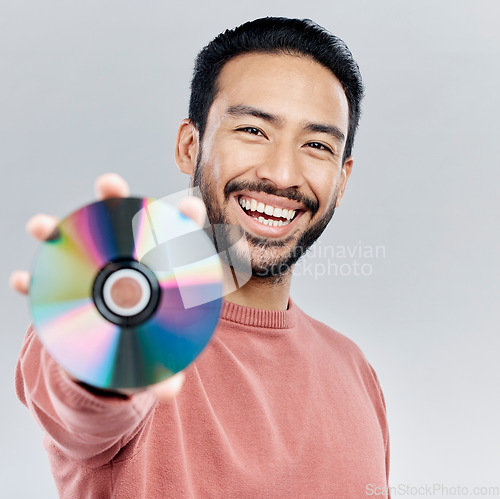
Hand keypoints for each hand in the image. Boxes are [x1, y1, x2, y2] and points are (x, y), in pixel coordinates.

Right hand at [9, 172, 206, 401]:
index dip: (185, 222)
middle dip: (116, 201)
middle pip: (124, 227)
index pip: (178, 242)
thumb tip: (169, 390)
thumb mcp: (156, 361)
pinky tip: (19, 281)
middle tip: (107, 184)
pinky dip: (32, 280)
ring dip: (58, 230)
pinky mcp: (70, 291)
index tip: (190, 205)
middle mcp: (127, 265)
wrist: (114, 357)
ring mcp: (95, 275)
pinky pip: (47, 282)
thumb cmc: (145, 349)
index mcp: (160, 275)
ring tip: (40, 226)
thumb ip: (164, 371)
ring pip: (77, 245)